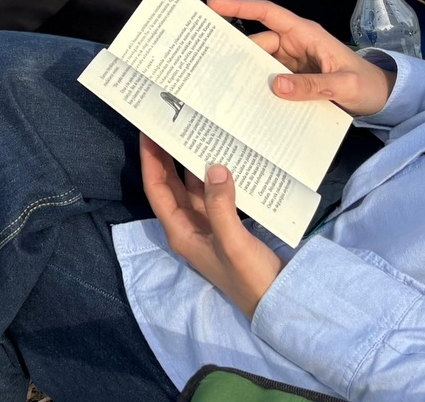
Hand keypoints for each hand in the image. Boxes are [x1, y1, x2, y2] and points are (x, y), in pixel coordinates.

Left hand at [141, 135, 284, 318]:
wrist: (277, 302)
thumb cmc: (249, 278)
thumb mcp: (232, 242)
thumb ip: (220, 205)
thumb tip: (213, 167)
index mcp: (180, 231)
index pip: (157, 189)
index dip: (150, 160)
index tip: (148, 131)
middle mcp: (189, 226)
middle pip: (171, 184)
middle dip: (166, 155)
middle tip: (168, 123)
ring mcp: (208, 225)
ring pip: (193, 187)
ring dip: (192, 162)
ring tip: (195, 131)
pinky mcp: (227, 225)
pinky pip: (215, 193)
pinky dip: (216, 175)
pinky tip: (224, 156)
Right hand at [208, 0, 394, 116]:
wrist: (384, 100)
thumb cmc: (368, 84)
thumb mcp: (343, 85)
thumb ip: (312, 85)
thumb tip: (276, 85)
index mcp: (306, 34)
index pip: (268, 13)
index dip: (240, 7)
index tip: (214, 5)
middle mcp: (297, 44)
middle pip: (259, 43)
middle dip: (240, 53)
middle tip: (215, 67)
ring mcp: (295, 62)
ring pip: (263, 63)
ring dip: (251, 74)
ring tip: (229, 88)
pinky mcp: (296, 79)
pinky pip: (273, 80)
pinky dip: (262, 88)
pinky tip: (251, 101)